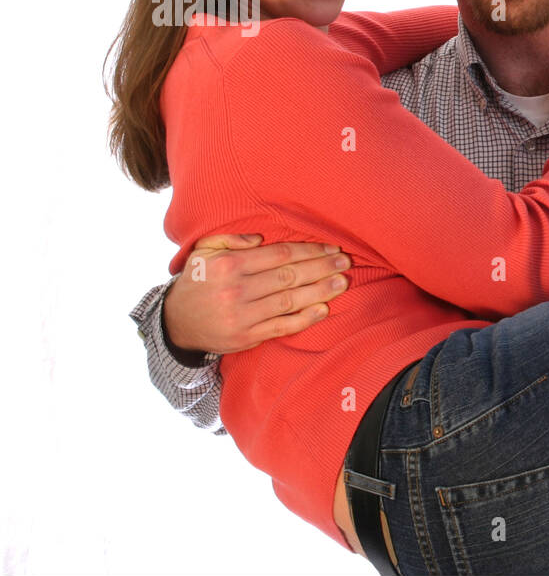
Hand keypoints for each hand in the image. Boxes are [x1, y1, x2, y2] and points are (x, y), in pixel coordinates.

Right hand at [163, 234, 351, 353]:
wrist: (175, 324)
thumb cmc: (197, 282)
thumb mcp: (203, 251)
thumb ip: (230, 239)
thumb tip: (260, 238)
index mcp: (229, 265)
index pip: (280, 254)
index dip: (309, 250)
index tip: (331, 248)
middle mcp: (236, 290)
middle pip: (289, 276)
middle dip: (322, 268)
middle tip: (346, 262)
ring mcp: (242, 316)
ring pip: (289, 301)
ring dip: (320, 291)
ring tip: (342, 283)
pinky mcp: (246, 337)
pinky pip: (281, 327)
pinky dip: (304, 318)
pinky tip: (323, 309)